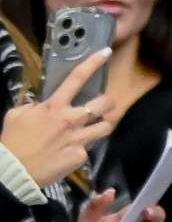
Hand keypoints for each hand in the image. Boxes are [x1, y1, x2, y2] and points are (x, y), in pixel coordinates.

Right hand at [1, 51, 113, 185]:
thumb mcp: (18, 114)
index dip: (92, 64)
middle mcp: (71, 120)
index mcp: (54, 106)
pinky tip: (71, 149)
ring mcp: (79, 139)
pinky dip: (83, 146)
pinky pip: (89, 148)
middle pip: (104, 104)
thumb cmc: (13, 139)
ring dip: (102, 125)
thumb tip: (43, 106)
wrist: (15, 168)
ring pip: (105, 127)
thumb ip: (35, 106)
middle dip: (108, 102)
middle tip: (105, 105)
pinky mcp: (81, 156)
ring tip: (94, 126)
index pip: (76, 79)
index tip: (106, 52)